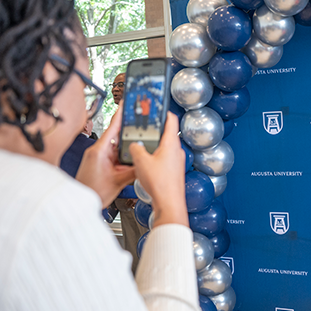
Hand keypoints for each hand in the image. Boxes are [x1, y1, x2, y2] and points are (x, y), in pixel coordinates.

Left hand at [76, 105, 135, 206]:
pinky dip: (122, 156)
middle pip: (117, 136)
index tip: (126, 103)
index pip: (112, 127)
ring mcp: (97, 156)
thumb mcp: (119, 181)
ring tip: (137, 148)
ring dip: (126, 147)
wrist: (80, 202)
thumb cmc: (92, 192)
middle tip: (141, 125)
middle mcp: (97, 150)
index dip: (120, 114)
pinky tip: (129, 160)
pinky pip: (113, 154)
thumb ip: (134, 170)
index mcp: (99, 150)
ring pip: (116, 146)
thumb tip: (144, 162)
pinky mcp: (98, 162)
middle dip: (129, 132)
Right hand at [129, 112, 188, 227]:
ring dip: (153, 145)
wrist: (169, 204)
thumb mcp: (140, 161)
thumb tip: (134, 145)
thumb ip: (135, 148)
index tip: (156, 107)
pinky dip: (154, 157)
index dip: (163, 111)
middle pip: (166, 133)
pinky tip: (144, 163)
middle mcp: (177, 151)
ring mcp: (176, 162)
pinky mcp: (173, 171)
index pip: (171, 120)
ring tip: (140, 146)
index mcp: (171, 143)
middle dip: (153, 130)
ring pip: (164, 147)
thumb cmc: (160, 184)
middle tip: (143, 127)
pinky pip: (163, 159)